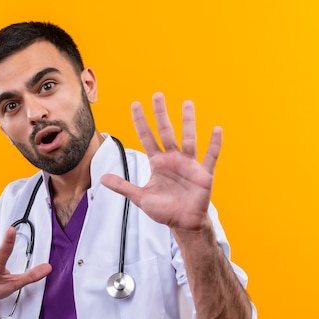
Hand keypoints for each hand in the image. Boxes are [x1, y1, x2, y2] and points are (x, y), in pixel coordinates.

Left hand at [101, 92, 220, 231]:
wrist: (183, 223)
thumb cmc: (164, 209)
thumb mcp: (140, 197)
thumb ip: (123, 186)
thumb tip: (102, 178)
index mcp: (158, 162)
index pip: (147, 137)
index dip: (141, 122)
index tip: (136, 104)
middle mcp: (173, 159)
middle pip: (166, 132)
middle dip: (161, 114)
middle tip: (157, 95)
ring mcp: (189, 164)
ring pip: (188, 139)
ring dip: (188, 122)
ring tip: (187, 103)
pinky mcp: (203, 174)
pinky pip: (210, 156)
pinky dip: (214, 144)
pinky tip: (216, 129)